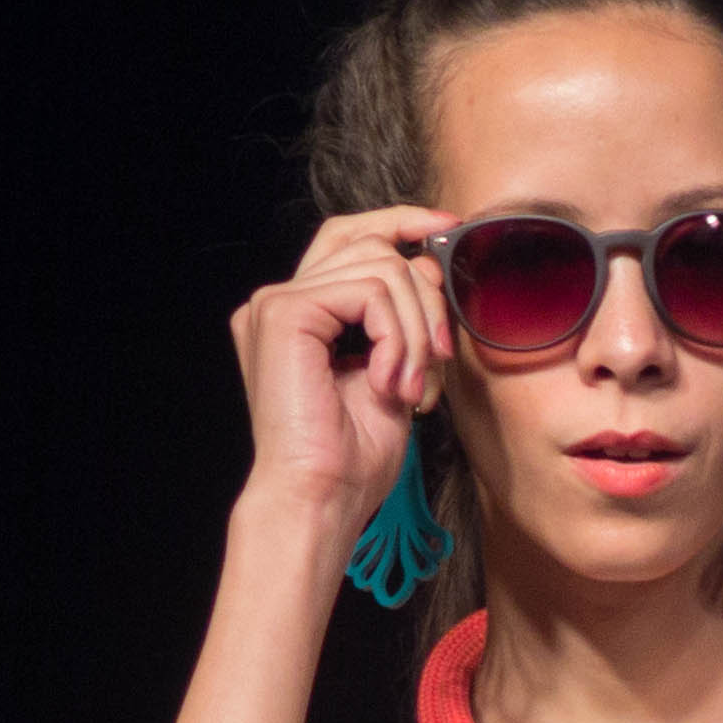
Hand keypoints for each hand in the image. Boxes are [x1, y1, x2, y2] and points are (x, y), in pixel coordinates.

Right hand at [232, 205, 453, 531]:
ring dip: (414, 330)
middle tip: (438, 355)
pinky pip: (369, 292)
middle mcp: (279, 300)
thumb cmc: (353, 458)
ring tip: (410, 386)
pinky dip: (397, 337)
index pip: (348, 238)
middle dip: (423, 294)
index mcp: (300, 314)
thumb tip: (427, 265)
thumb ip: (401, 319)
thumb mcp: (393, 373)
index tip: (447, 228)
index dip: (398, 223)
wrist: (322, 499)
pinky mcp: (283, 313)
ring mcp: (275, 303)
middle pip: (371, 245)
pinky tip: (391, 383)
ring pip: (380, 268)